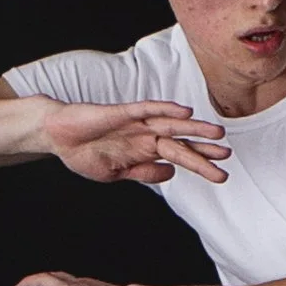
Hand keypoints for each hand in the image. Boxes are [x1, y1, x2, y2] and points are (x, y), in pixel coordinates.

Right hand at [40, 98, 229, 186]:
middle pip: (181, 141)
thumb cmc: (85, 154)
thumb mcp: (118, 173)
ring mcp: (135, 123)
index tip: (221, 175)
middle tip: (228, 156)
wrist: (58, 138)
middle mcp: (145, 135)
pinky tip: (184, 113)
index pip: (179, 157)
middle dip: (205, 149)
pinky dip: (165, 109)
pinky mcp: (122, 113)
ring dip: (194, 128)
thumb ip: (144, 172)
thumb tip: (171, 173)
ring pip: (171, 124)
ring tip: (217, 134)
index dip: (200, 165)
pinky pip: (147, 109)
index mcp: (145, 151)